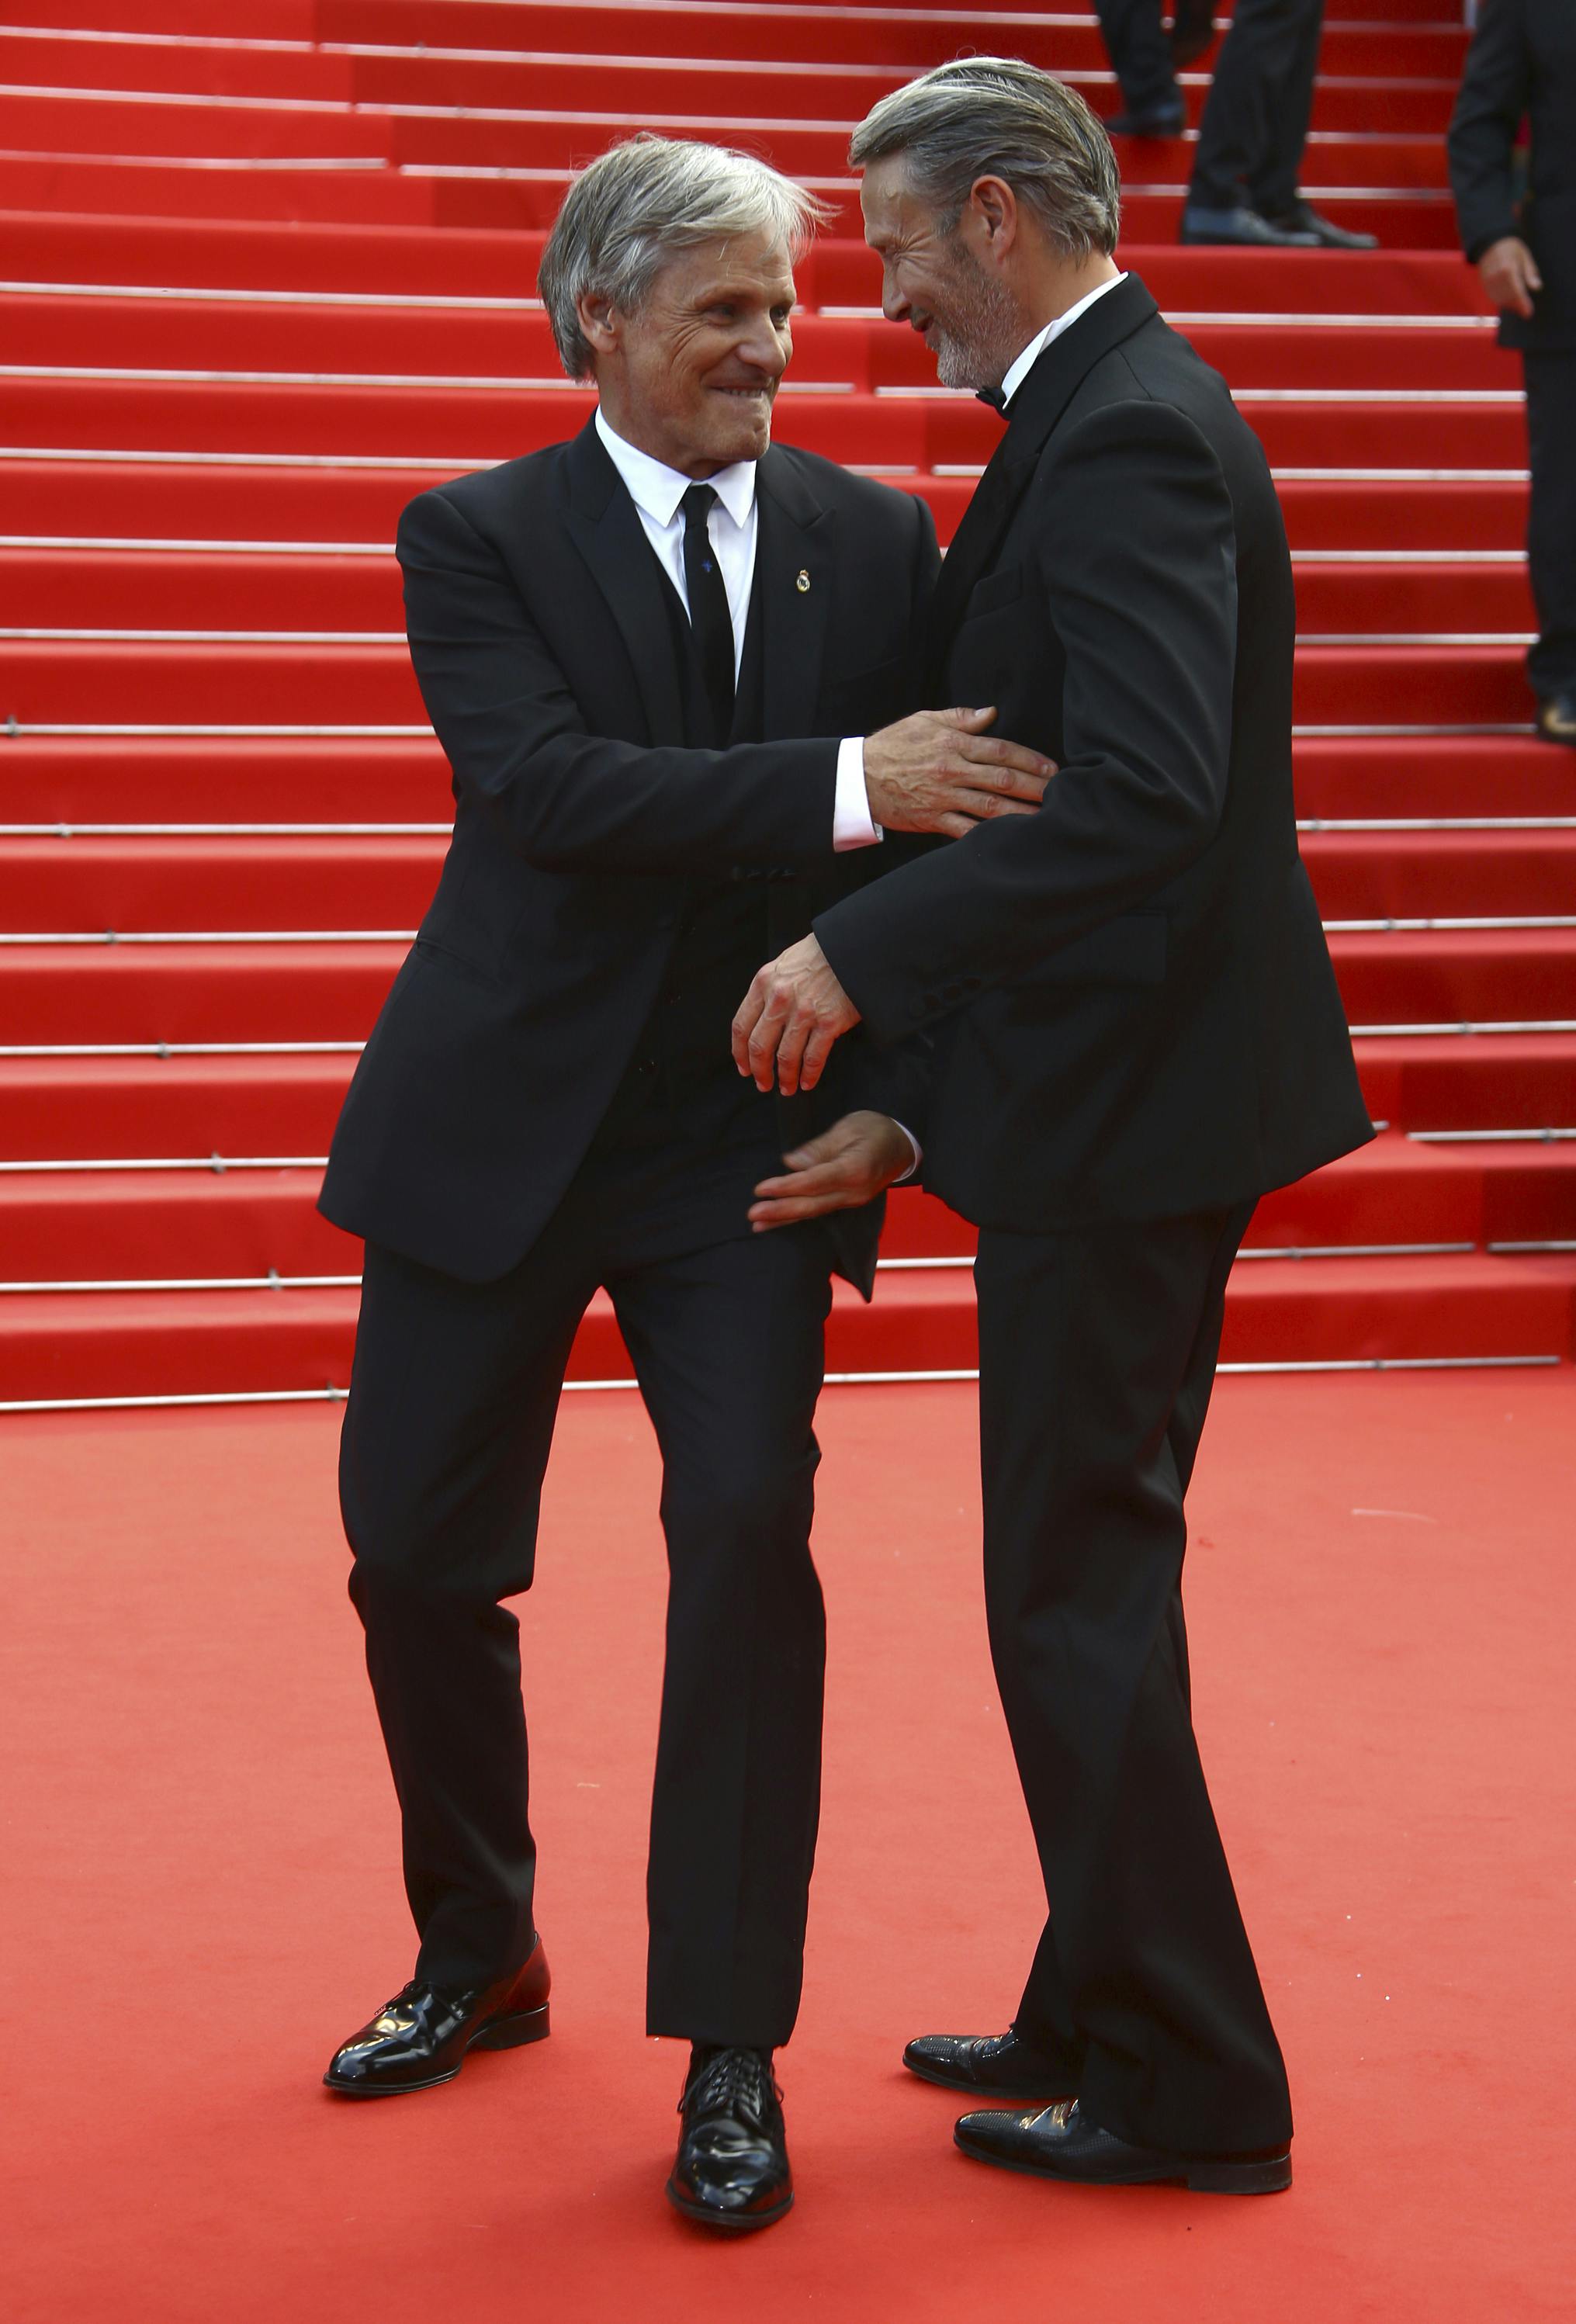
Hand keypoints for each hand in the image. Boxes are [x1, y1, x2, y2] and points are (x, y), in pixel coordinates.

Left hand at [732, 934, 859, 1094]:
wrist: (851, 948)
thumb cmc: (819, 956)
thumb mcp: (783, 965)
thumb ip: (769, 991)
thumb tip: (762, 1021)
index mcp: (763, 984)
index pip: (741, 1026)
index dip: (739, 1053)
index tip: (743, 1067)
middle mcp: (779, 999)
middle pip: (759, 1046)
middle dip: (759, 1071)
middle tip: (763, 1084)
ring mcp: (804, 1012)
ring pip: (786, 1057)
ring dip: (785, 1078)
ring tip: (786, 1089)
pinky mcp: (829, 1022)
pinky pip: (814, 1057)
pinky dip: (809, 1075)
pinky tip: (807, 1083)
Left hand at [748, 1112, 914, 1231]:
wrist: (903, 1144)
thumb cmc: (876, 1129)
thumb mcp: (848, 1128)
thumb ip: (819, 1147)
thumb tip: (791, 1163)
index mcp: (855, 1169)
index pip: (814, 1182)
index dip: (786, 1187)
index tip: (761, 1189)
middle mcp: (855, 1191)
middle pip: (812, 1204)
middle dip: (780, 1211)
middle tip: (752, 1214)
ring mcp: (853, 1200)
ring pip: (814, 1212)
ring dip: (785, 1219)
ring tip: (758, 1226)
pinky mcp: (849, 1202)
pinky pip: (820, 1210)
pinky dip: (798, 1216)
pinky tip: (780, 1221)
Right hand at [863, 708, 1054, 838]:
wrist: (858, 776)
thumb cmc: (892, 745)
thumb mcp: (925, 720)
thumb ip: (961, 718)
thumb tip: (992, 713)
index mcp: (953, 744)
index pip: (1002, 751)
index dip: (1032, 760)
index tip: (1053, 769)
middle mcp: (952, 771)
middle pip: (1003, 779)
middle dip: (1035, 787)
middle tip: (1059, 794)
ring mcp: (943, 797)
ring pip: (990, 807)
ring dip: (1021, 813)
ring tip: (1045, 818)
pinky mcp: (933, 819)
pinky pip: (966, 830)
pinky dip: (989, 835)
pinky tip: (1010, 838)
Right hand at [1477, 235, 1540, 319]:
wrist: (1491, 243)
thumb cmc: (1511, 249)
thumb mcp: (1524, 256)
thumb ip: (1530, 273)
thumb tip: (1537, 287)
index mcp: (1508, 269)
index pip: (1517, 291)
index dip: (1523, 304)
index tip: (1529, 313)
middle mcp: (1497, 277)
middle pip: (1508, 298)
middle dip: (1518, 306)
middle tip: (1526, 312)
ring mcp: (1489, 282)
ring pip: (1500, 300)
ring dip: (1510, 306)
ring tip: (1519, 308)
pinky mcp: (1485, 285)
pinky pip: (1494, 298)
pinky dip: (1502, 302)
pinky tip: (1509, 303)